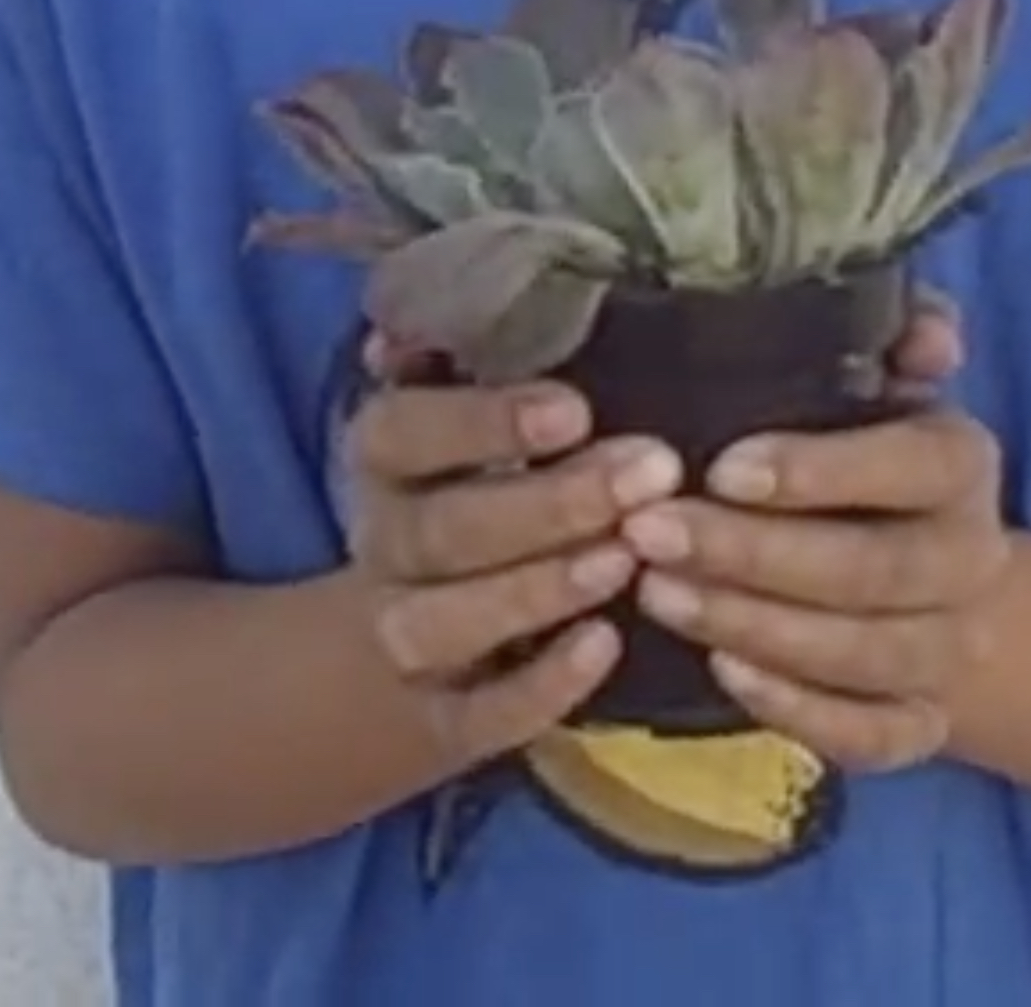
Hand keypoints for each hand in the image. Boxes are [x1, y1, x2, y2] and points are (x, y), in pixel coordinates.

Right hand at [340, 346, 683, 771]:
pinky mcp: (442, 715)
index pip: (402, 434)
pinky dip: (538, 687)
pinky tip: (606, 645)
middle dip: (544, 505)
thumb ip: (471, 362)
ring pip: (442, 622)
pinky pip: (477, 715)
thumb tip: (445, 315)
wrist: (406, 625)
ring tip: (623, 558)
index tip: (574, 409)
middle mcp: (382, 547)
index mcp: (381, 460)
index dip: (481, 424)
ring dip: (534, 590)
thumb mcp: (463, 417)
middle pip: (437, 532)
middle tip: (649, 472)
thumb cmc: (469, 484)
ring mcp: (405, 633)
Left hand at [621, 300, 1008, 773]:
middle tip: (650, 532)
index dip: (818, 471)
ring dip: (752, 627)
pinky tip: (723, 672)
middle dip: (752, 556)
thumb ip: (896, 334)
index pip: (910, 468)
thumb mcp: (877, 380)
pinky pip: (869, 735)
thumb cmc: (866, 450)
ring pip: (862, 656)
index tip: (721, 468)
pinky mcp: (921, 722)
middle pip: (872, 572)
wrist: (933, 569)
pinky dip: (798, 712)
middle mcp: (971, 561)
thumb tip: (925, 331)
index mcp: (961, 464)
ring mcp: (951, 651)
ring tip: (656, 591)